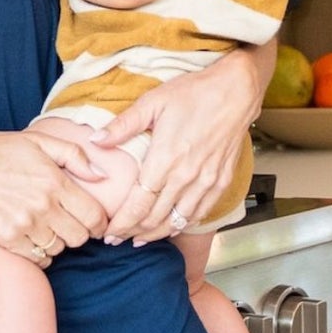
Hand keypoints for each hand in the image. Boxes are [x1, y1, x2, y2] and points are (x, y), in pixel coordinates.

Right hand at [0, 131, 108, 265]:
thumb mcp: (36, 141)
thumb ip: (73, 155)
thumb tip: (101, 175)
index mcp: (54, 181)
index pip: (94, 216)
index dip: (100, 224)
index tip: (95, 224)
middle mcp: (43, 206)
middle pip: (80, 237)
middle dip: (80, 232)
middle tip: (69, 224)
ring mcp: (25, 225)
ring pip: (60, 248)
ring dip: (58, 241)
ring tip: (47, 227)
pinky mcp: (8, 240)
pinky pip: (39, 258)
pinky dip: (40, 253)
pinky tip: (32, 238)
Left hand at [95, 54, 259, 243]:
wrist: (236, 91)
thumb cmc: (194, 93)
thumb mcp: (152, 102)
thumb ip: (122, 125)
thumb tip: (95, 140)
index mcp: (165, 159)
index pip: (139, 204)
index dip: (122, 223)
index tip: (109, 233)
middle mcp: (186, 176)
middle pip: (155, 217)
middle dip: (133, 232)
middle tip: (117, 240)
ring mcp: (206, 181)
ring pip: (177, 220)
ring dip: (157, 233)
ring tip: (140, 239)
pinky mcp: (221, 181)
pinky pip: (199, 212)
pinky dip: (182, 224)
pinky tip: (171, 226)